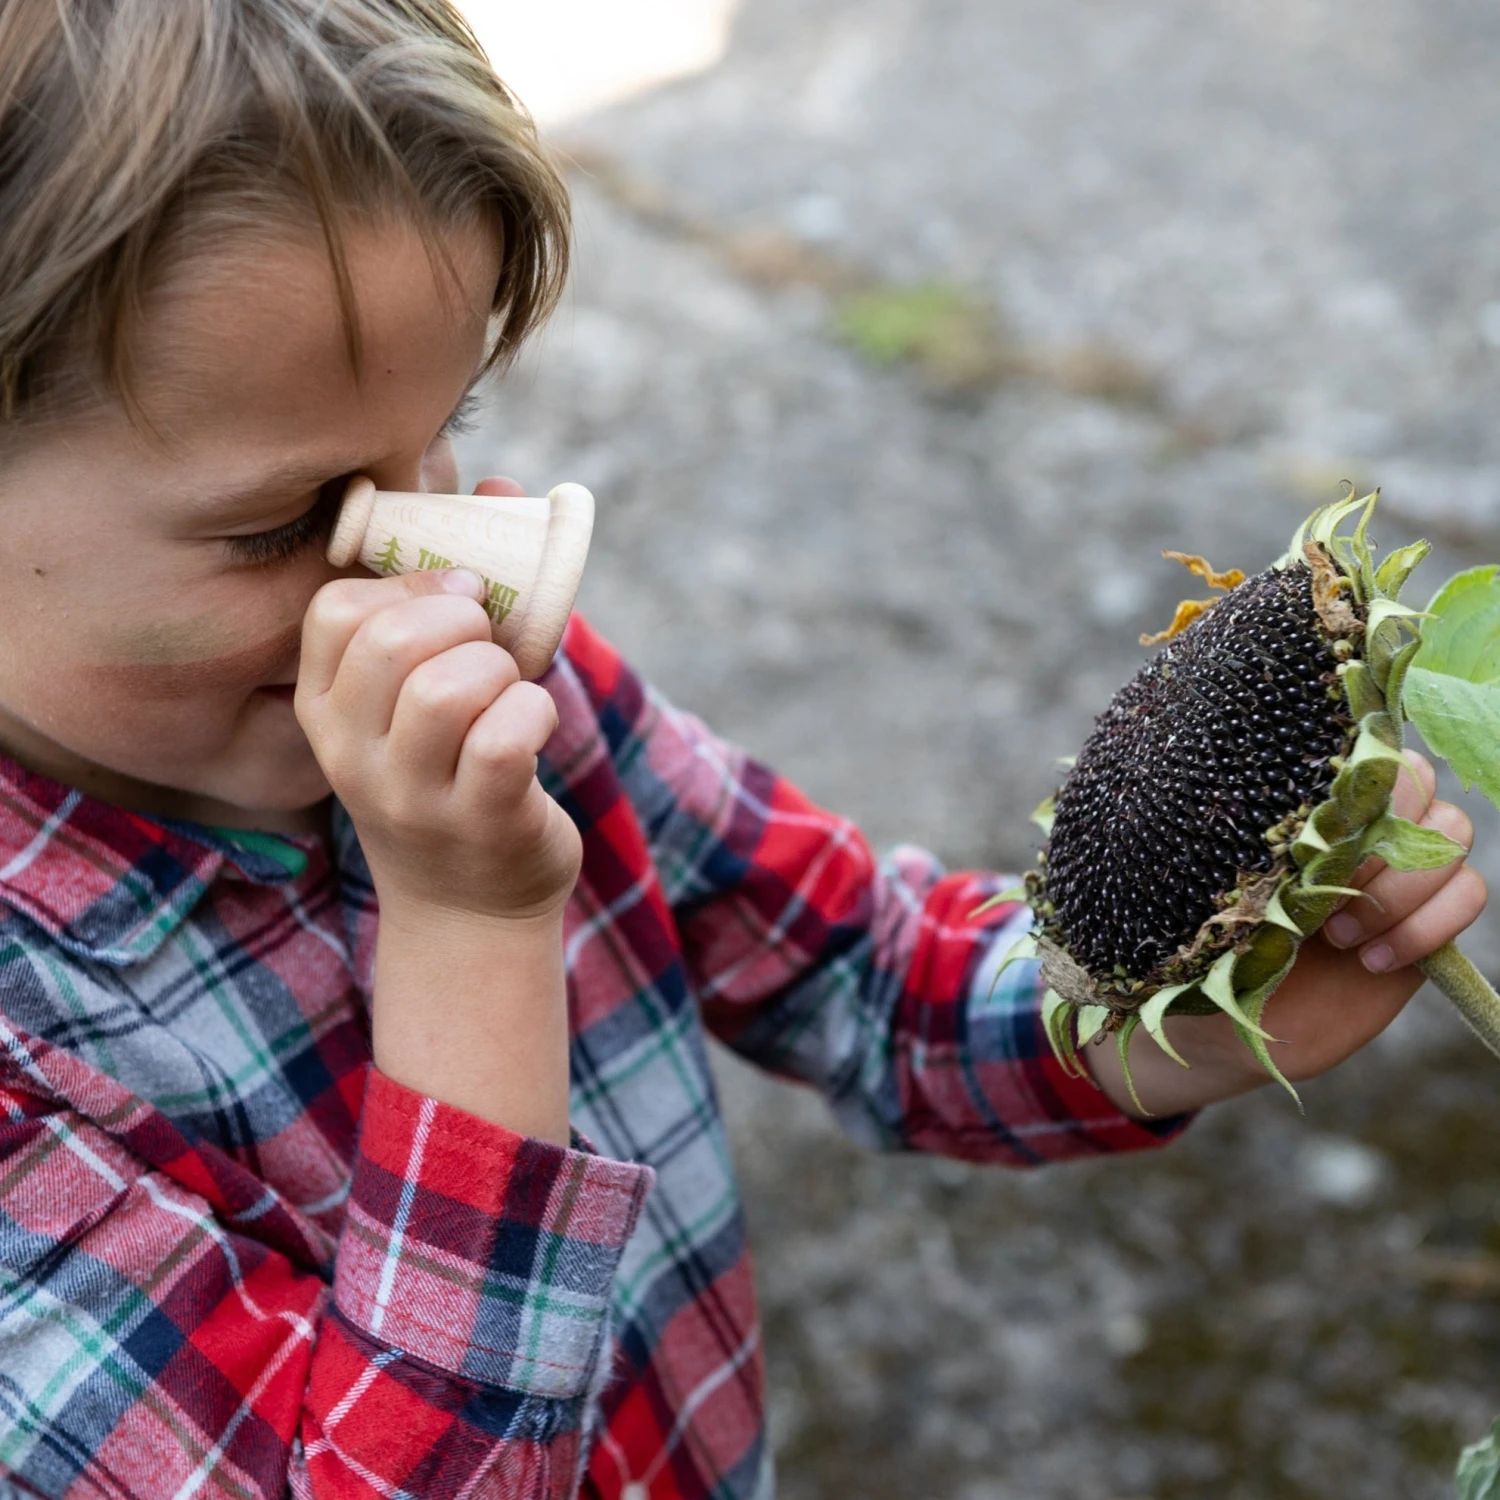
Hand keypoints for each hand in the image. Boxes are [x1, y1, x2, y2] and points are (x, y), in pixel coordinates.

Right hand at [296, 475, 581, 925]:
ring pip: (450, 687)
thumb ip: (448, 598)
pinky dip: (536, 712)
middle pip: (393, 640)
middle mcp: (352, 752)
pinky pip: (506, 737)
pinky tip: (535, 727)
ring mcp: (410, 795)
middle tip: (488, 645)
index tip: (453, 603)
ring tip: (508, 692)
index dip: (408, 588)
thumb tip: (497, 485)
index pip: (335, 610)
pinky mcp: (478, 822)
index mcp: (326, 707)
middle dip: (462, 621)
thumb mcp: (422, 698)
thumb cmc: (453, 772)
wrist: (470, 906)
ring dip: (501, 671)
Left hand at [1086, 751, 1487, 1117]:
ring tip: (1338, 935)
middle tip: (1325, 895)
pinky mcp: (1427, 921)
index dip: (1359, 787)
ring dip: (1402, 889)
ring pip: (1452, 838)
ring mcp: (1399, 872)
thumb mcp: (1210, 897)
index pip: (1367, 748)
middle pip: (1422, 785)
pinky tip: (1370, 960)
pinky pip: (1470, 893)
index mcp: (1306, 806)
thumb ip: (1242, 853)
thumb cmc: (1204, 950)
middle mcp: (1360, 828)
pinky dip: (1427, 926)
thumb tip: (1251, 809)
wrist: (1226, 1027)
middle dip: (1380, 842)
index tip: (1313, 839)